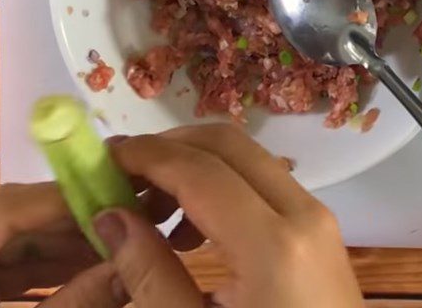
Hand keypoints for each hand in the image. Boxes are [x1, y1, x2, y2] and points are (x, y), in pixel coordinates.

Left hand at [0, 182, 121, 307]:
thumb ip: (71, 307)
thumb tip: (130, 270)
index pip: (3, 209)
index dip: (64, 202)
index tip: (121, 198)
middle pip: (7, 216)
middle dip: (67, 221)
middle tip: (124, 221)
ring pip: (6, 237)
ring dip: (57, 244)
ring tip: (111, 248)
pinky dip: (37, 266)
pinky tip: (80, 270)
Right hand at [100, 125, 364, 307]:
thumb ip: (151, 276)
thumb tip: (110, 217)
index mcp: (274, 245)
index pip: (201, 170)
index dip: (146, 156)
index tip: (102, 158)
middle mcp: (303, 213)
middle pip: (229, 145)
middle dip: (170, 148)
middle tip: (120, 174)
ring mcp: (318, 218)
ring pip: (248, 159)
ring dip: (194, 166)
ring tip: (147, 210)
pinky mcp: (320, 231)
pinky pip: (264, 185)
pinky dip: (221, 187)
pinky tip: (188, 232)